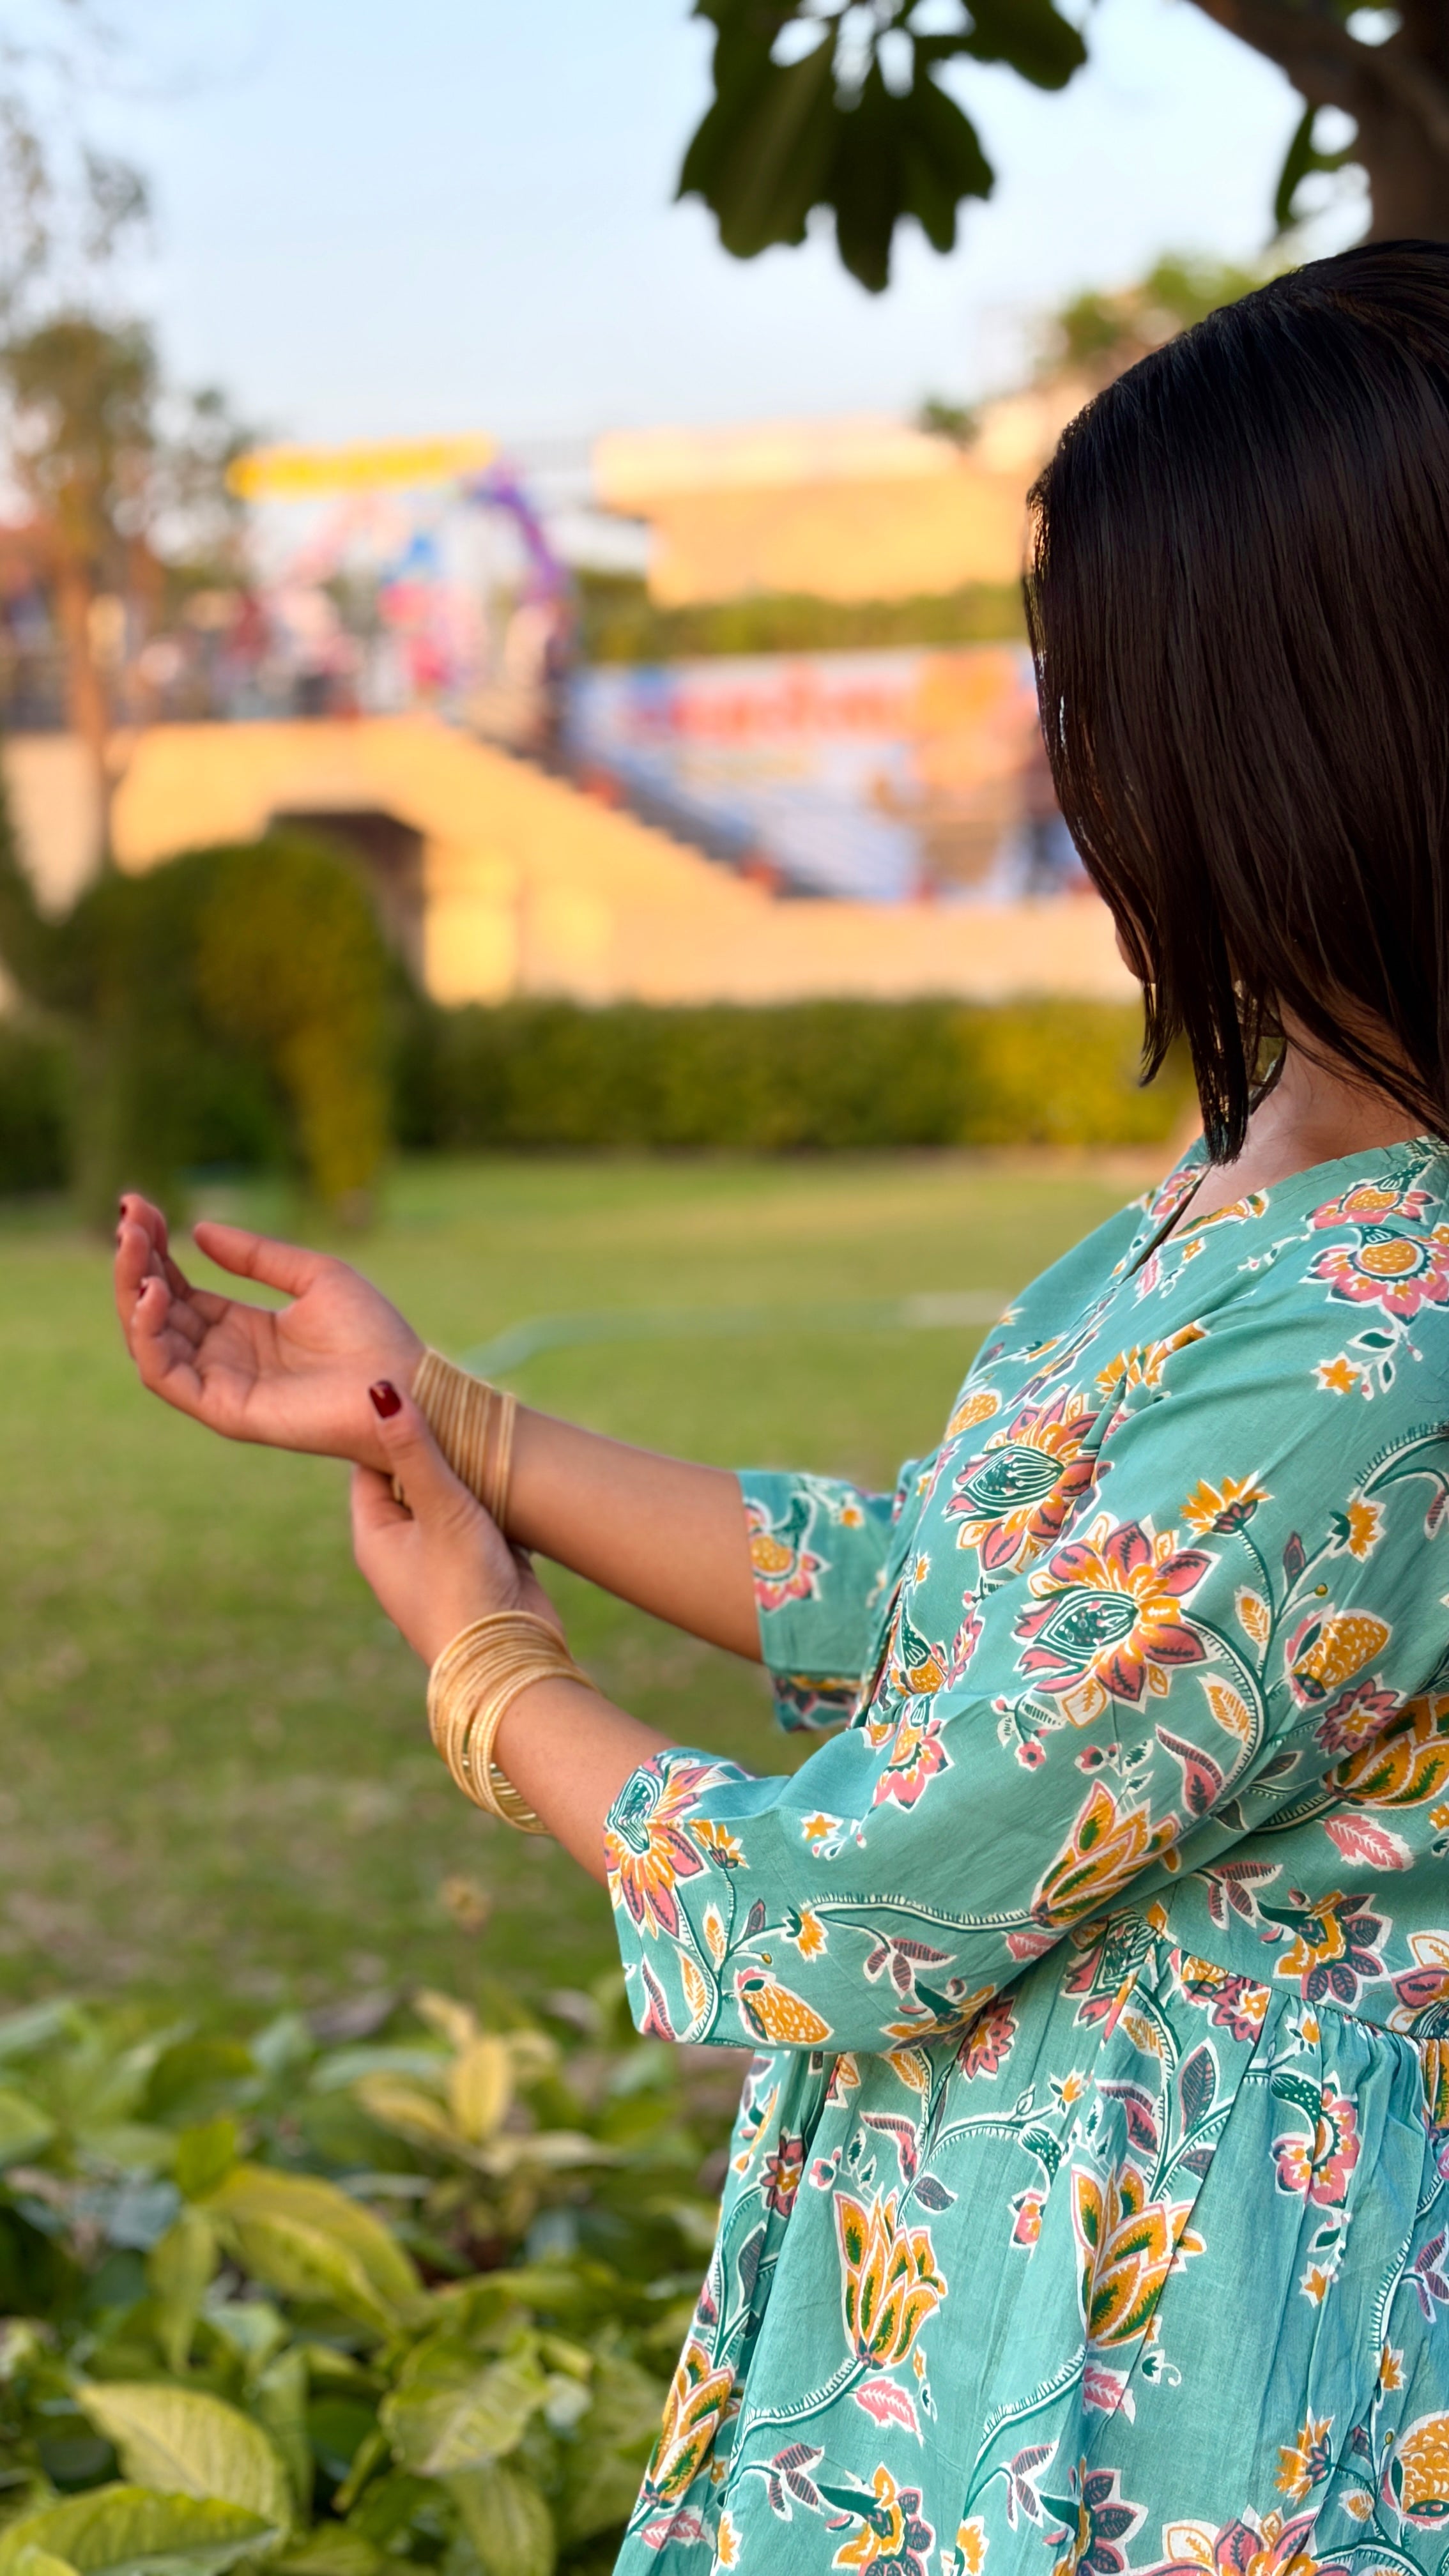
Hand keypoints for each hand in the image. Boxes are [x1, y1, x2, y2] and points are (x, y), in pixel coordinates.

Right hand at [115, 1195, 423, 1470]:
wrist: (406, 1382)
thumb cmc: (373, 1334)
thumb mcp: (314, 1276)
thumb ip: (257, 1256)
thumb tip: (199, 1230)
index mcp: (243, 1328)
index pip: (178, 1288)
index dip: (155, 1248)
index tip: (138, 1206)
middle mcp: (224, 1357)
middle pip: (156, 1310)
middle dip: (136, 1262)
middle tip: (128, 1218)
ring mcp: (221, 1385)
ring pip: (150, 1341)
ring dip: (134, 1291)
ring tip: (134, 1245)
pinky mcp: (226, 1410)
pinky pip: (167, 1377)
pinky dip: (150, 1336)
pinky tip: (155, 1294)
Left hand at [351, 1381, 562, 1665]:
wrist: (510, 1658)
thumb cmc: (464, 1586)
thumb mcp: (440, 1508)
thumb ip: (414, 1449)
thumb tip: (378, 1388)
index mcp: (374, 1536)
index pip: (370, 1465)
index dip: (393, 1429)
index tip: (422, 1394)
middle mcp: (401, 1549)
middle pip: (413, 1480)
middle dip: (440, 1450)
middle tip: (466, 1410)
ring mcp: (440, 1561)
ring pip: (452, 1500)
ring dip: (473, 1476)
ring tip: (494, 1440)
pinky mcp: (479, 1569)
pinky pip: (483, 1523)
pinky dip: (498, 1503)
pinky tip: (518, 1482)